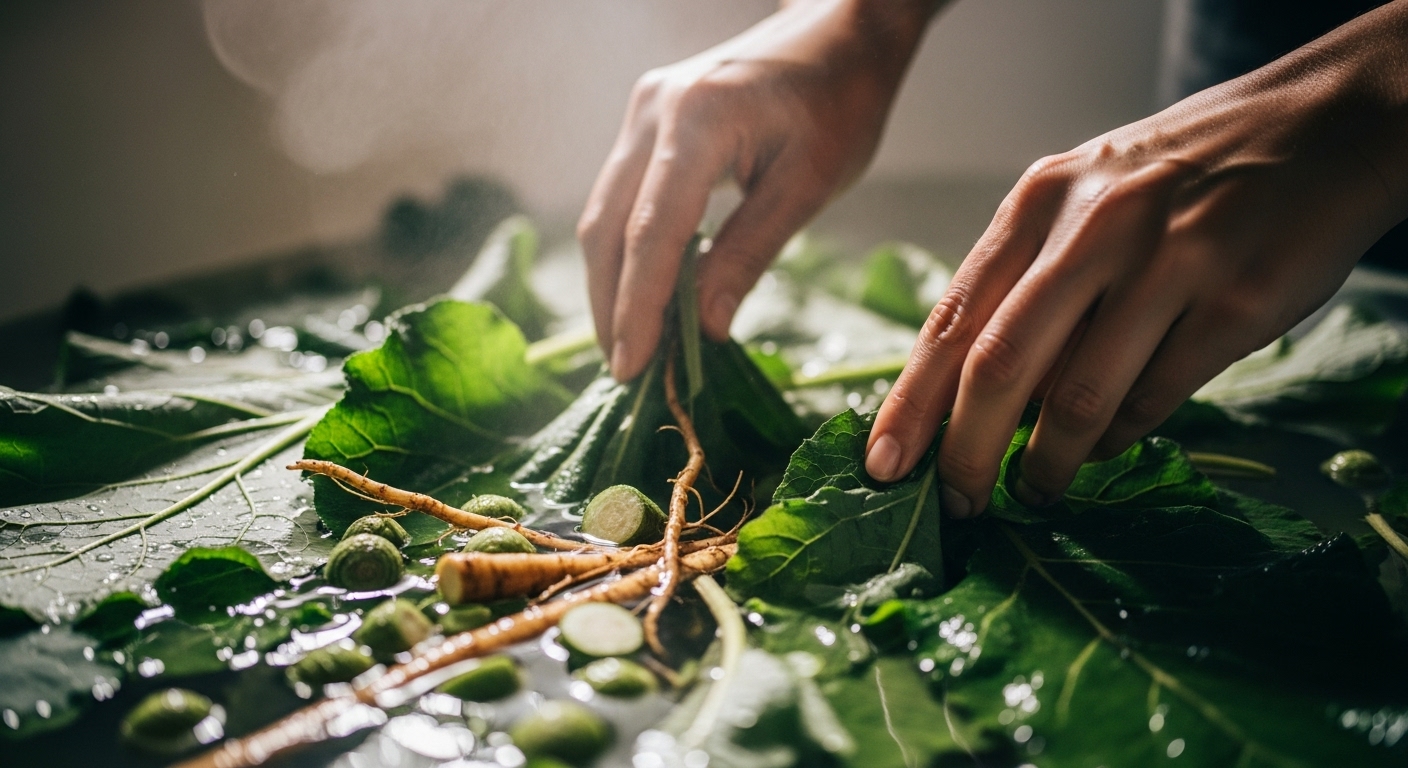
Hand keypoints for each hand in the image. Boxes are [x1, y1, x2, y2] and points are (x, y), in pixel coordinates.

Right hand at [578, 0, 941, 380]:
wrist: (840, 30)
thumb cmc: (841, 103)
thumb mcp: (809, 184)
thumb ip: (750, 253)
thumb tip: (703, 328)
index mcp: (698, 122)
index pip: (651, 234)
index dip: (637, 308)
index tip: (631, 368)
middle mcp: (653, 110)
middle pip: (607, 226)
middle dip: (611, 305)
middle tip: (625, 372)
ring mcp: (642, 109)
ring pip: (603, 212)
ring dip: (612, 281)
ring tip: (629, 344)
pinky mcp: (645, 117)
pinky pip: (620, 194)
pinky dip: (626, 249)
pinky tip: (642, 293)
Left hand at [866, 2, 1407, 516]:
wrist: (1320, 125)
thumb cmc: (1179, 176)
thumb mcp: (1082, 196)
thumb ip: (1025, 279)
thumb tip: (965, 393)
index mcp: (1038, 202)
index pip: (952, 319)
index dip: (911, 404)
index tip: (883, 466)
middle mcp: (1093, 229)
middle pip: (998, 368)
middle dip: (965, 453)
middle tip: (955, 505)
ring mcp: (1167, 264)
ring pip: (1075, 398)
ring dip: (1046, 464)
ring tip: (1033, 491)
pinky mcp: (1234, 303)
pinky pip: (1153, 400)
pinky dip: (1117, 439)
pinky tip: (1104, 447)